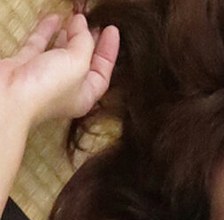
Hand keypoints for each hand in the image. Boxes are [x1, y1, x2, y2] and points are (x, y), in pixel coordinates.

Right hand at [0, 13, 118, 129]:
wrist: (10, 94)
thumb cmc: (47, 88)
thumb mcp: (78, 63)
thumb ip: (84, 43)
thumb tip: (83, 26)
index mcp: (84, 96)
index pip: (103, 73)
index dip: (109, 52)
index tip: (112, 30)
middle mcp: (66, 90)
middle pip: (83, 63)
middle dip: (89, 42)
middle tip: (95, 23)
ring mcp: (44, 78)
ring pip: (60, 54)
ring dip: (68, 36)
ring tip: (76, 18)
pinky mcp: (26, 67)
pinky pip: (39, 46)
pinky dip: (47, 32)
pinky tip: (54, 19)